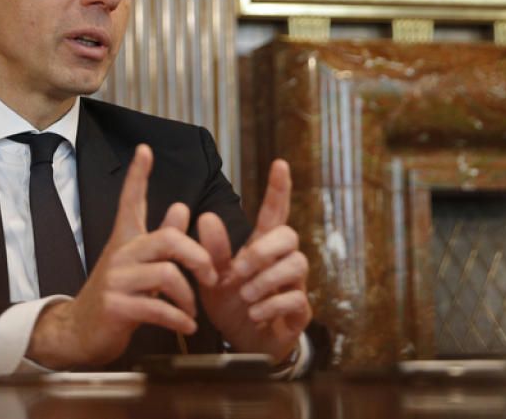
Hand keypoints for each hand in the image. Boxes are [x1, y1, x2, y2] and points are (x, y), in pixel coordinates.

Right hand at [26, 144, 219, 368]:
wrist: (80, 330)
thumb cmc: (117, 294)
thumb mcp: (138, 264)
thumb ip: (160, 237)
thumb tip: (182, 207)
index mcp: (125, 240)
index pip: (129, 201)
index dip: (137, 175)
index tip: (144, 150)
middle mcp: (120, 254)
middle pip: (168, 239)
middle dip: (198, 257)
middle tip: (211, 276)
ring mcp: (116, 280)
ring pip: (168, 275)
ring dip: (189, 297)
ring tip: (192, 311)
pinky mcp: (117, 306)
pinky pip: (159, 308)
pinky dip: (179, 319)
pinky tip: (186, 326)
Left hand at [197, 159, 310, 362]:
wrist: (241, 341)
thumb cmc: (231, 302)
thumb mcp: (214, 276)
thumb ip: (211, 250)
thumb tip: (206, 217)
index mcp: (261, 247)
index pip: (274, 212)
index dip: (278, 188)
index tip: (279, 163)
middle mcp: (281, 261)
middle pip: (289, 235)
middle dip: (264, 250)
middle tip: (239, 270)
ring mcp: (294, 285)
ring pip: (296, 265)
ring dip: (265, 279)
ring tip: (244, 295)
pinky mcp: (299, 311)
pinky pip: (296, 299)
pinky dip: (272, 304)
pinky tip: (254, 312)